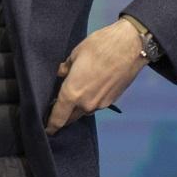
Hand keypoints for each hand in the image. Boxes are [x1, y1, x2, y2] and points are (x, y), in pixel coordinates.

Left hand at [45, 19, 146, 134]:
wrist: (130, 47)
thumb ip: (65, 69)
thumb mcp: (75, 54)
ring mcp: (100, 105)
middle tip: (56, 107)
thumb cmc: (99, 47)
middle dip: (63, 116)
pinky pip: (95, 105)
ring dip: (77, 107)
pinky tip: (89, 89)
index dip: (51, 125)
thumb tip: (60, 74)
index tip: (46, 130)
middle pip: (70, 117)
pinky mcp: (112, 101)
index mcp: (72, 93)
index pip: (58, 117)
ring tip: (73, 95)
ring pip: (83, 111)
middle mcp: (86, 104)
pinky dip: (89, 101)